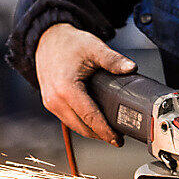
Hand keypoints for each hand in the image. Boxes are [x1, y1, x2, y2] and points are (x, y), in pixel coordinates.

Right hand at [35, 23, 135, 145]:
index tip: (118, 139)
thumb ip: (113, 60)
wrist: (46, 39)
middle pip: (81, 127)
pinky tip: (93, 122)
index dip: (105, 131)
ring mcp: (50, 102)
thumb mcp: (94, 48)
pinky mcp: (49, 102)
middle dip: (100, 135)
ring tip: (108, 131)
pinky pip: (67, 119)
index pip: (90, 118)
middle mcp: (55, 99)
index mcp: (66, 89)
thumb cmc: (68, 43)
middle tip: (117, 138)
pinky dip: (80, 123)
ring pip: (73, 126)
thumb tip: (131, 68)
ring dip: (90, 131)